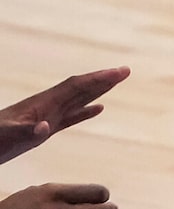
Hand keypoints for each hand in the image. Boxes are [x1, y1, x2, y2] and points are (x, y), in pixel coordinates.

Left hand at [0, 68, 126, 167]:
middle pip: (79, 88)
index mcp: (41, 106)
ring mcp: (45, 116)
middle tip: (126, 70)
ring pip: (77, 99)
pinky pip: (70, 116)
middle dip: (102, 79)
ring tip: (116, 83)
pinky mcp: (43, 128)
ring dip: (97, 90)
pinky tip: (97, 108)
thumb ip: (27, 131)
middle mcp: (45, 107)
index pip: (74, 87)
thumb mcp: (7, 138)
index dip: (98, 79)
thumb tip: (45, 126)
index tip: (119, 72)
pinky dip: (86, 111)